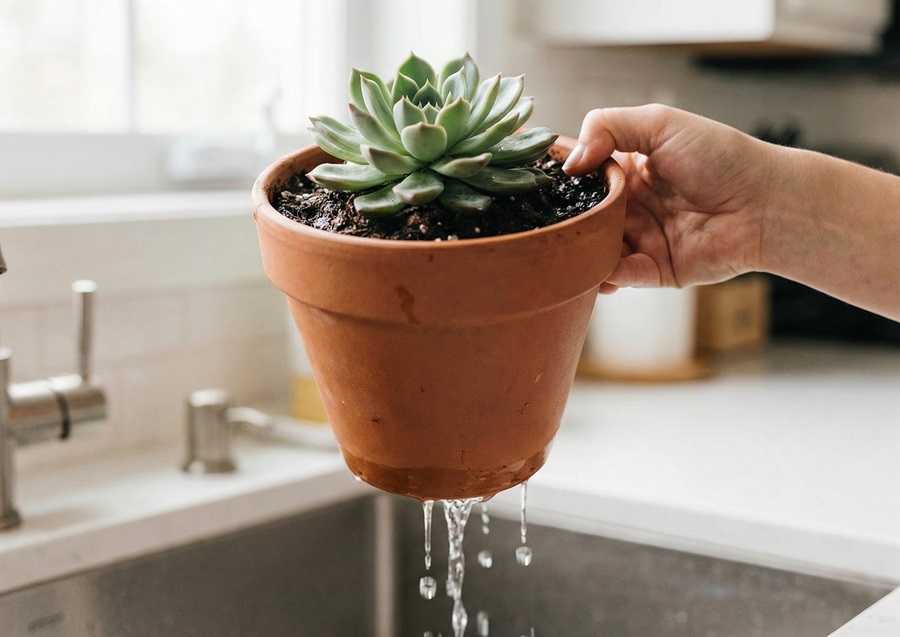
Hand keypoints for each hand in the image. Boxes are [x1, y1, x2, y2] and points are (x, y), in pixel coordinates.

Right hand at [563, 104, 771, 292]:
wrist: (765, 202)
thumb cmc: (721, 156)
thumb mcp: (660, 123)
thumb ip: (608, 127)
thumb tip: (570, 161)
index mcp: (630, 169)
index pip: (583, 174)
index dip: (561, 176)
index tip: (536, 179)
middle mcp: (632, 206)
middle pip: (584, 215)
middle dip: (565, 219)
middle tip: (543, 221)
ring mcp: (643, 239)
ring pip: (597, 248)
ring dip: (580, 251)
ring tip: (563, 250)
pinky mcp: (657, 270)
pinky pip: (622, 275)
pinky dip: (606, 275)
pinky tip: (596, 271)